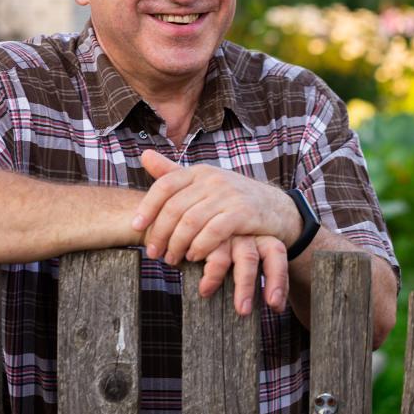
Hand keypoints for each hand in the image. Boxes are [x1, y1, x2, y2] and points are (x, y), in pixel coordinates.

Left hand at [133, 150, 298, 312]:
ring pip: (191, 221)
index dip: (147, 207)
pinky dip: (200, 246)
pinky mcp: (243, 212)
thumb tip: (144, 155)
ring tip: (172, 259)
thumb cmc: (234, 199)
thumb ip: (174, 173)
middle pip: (175, 208)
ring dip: (177, 244)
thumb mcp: (204, 183)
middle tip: (153, 254)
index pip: (165, 185)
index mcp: (199, 171)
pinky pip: (214, 231)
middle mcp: (212, 179)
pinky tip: (195, 257)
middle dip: (160, 233)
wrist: (277, 209)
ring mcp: (229, 194)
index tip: (136, 227)